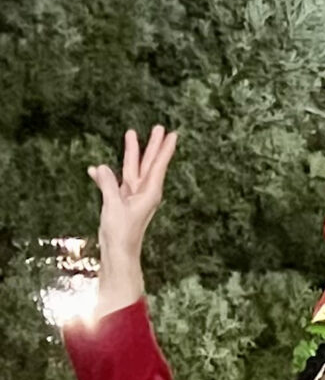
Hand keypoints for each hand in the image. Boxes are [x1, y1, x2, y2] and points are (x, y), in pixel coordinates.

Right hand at [86, 126, 177, 315]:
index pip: (158, 165)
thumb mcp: (114, 206)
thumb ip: (108, 185)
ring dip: (131, 153)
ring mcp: (132, 196)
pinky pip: (113, 183)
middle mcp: (143, 192)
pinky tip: (95, 170)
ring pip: (131, 169)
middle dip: (152, 145)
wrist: (118, 252)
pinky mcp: (120, 202)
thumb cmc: (122, 232)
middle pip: (148, 163)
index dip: (164, 149)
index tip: (173, 134)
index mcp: (149, 192)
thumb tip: (101, 168)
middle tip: (158, 127)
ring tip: (131, 134)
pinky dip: (105, 177)